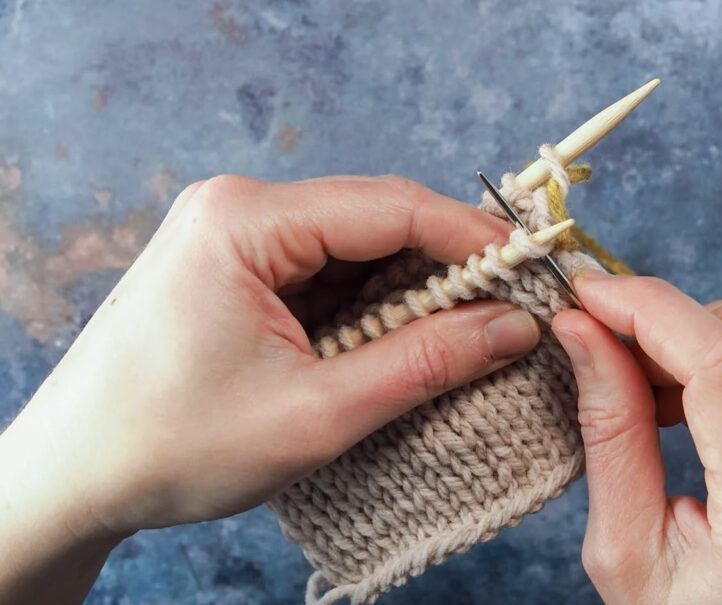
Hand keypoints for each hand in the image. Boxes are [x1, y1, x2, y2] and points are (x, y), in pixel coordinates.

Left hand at [0, 175, 541, 602]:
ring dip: (409, 291)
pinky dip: (370, 306)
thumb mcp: (317, 412)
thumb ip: (424, 361)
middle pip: (376, 220)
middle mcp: (238, 209)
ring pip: (355, 248)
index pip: (391, 206)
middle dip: (445, 268)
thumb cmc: (172, 444)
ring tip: (461, 339)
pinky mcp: (236, 267)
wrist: (73, 476)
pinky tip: (398, 342)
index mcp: (246, 220)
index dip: (472, 237)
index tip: (533, 270)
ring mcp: (234, 235)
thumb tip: (512, 325)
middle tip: (509, 313)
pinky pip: (325, 271)